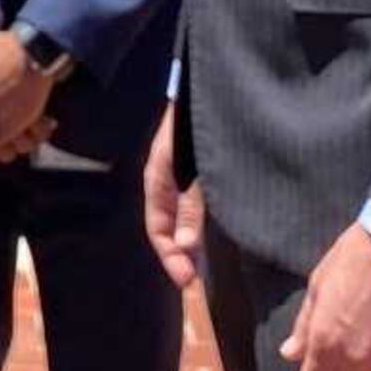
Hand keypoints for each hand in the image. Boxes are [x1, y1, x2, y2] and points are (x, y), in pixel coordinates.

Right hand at [143, 105, 203, 288]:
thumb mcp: (190, 168)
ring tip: (203, 267)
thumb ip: (189, 205)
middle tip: (195, 282)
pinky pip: (196, 206)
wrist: (209, 89)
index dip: (170, 256)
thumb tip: (184, 246)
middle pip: (169, 227)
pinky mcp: (202, 173)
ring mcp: (185, 178)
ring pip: (183, 218)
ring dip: (191, 242)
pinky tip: (213, 235)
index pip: (157, 228)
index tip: (187, 281)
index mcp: (158, 181)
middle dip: (180, 255)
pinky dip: (201, 225)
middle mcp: (169, 183)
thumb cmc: (194, 124)